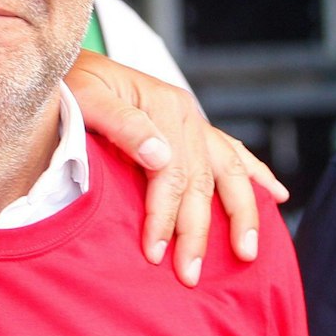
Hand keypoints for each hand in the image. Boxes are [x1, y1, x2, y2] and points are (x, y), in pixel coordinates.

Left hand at [63, 50, 287, 286]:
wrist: (60, 62)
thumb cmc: (69, 84)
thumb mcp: (84, 97)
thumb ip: (122, 124)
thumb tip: (161, 156)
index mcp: (162, 106)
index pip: (172, 173)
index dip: (165, 215)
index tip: (155, 252)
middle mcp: (184, 114)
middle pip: (202, 180)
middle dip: (198, 231)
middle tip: (190, 273)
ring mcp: (191, 121)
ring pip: (229, 170)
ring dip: (242, 213)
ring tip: (247, 252)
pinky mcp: (188, 128)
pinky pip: (231, 152)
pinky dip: (255, 173)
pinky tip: (276, 195)